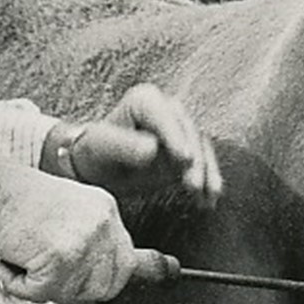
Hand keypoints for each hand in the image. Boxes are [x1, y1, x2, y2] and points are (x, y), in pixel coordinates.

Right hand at [0, 164, 136, 303]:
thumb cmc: (16, 200)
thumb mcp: (68, 213)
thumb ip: (91, 243)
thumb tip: (108, 288)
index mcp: (107, 211)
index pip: (127, 264)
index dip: (103, 280)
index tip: (78, 278)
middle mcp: (103, 225)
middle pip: (105, 287)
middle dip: (75, 290)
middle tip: (44, 271)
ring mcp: (85, 242)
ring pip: (72, 295)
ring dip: (42, 286)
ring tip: (22, 257)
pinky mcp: (61, 259)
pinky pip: (41, 294)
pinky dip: (18, 284)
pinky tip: (9, 258)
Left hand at [45, 84, 222, 206]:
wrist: (98, 168)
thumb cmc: (95, 153)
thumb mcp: (101, 148)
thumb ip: (124, 146)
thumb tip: (152, 150)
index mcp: (144, 101)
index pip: (164, 116)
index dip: (175, 136)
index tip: (183, 159)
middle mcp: (167, 110)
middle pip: (189, 133)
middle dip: (194, 161)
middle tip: (193, 186)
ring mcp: (181, 131)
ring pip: (202, 149)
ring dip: (207, 175)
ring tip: (206, 199)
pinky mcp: (188, 151)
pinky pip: (204, 165)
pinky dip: (208, 183)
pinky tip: (208, 203)